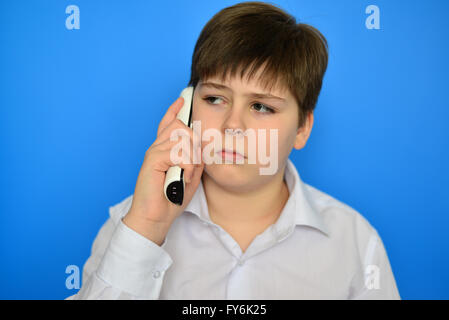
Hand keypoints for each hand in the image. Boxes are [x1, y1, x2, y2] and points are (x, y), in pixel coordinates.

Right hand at [123, 96, 203, 244]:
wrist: (155, 217)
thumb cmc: (171, 199)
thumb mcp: (190, 176)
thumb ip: (196, 159)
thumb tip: (204, 141)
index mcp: (164, 150)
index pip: (168, 124)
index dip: (174, 111)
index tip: (181, 100)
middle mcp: (157, 148)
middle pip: (181, 127)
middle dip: (194, 144)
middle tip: (192, 166)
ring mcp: (153, 152)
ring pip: (182, 138)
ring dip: (191, 158)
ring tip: (186, 175)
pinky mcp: (152, 160)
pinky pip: (177, 152)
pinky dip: (186, 164)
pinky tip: (183, 175)